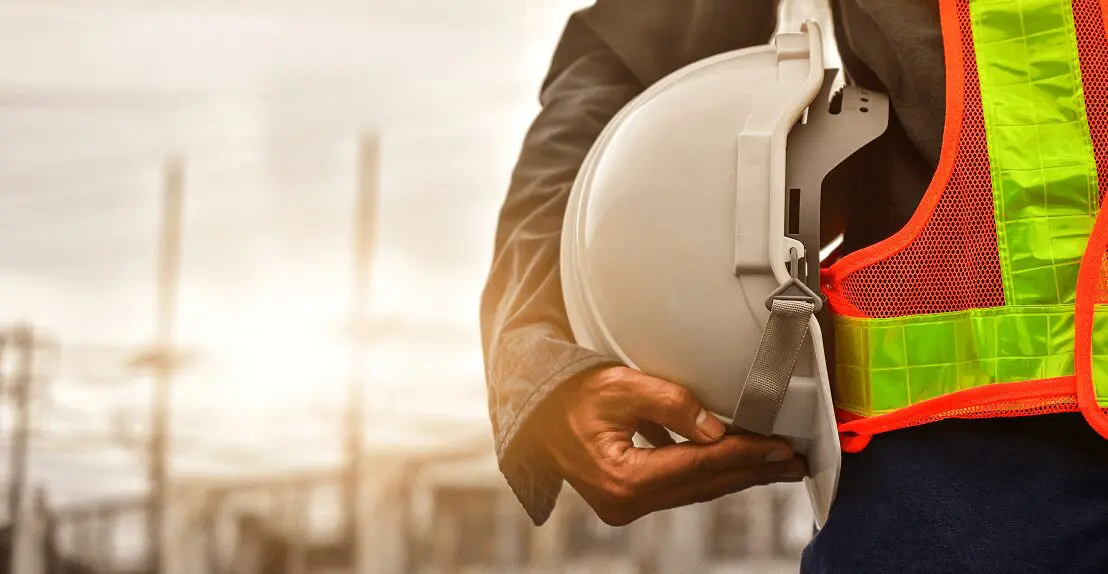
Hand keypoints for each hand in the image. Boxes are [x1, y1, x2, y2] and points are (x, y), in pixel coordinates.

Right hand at [533, 366, 807, 525]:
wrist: (533, 411)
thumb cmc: (568, 395)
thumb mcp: (620, 386)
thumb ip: (670, 403)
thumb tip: (715, 429)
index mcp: (623, 478)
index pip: (700, 466)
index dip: (745, 455)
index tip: (781, 447)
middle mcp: (625, 501)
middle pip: (704, 485)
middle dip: (752, 471)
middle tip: (794, 461)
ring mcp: (625, 504)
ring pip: (695, 489)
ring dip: (737, 475)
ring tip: (776, 464)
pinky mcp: (627, 497)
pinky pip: (679, 486)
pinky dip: (710, 472)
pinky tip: (735, 462)